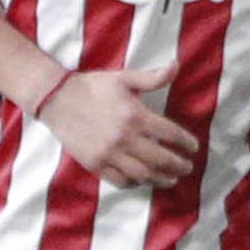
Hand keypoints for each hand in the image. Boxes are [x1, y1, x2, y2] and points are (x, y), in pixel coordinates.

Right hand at [38, 64, 198, 189]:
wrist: (56, 98)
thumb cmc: (91, 86)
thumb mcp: (122, 78)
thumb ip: (152, 77)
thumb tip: (176, 66)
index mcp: (134, 115)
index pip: (170, 134)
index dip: (186, 143)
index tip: (193, 148)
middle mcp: (124, 137)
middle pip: (161, 159)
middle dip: (179, 166)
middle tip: (187, 167)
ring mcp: (108, 153)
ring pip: (144, 174)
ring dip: (162, 179)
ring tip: (171, 179)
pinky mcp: (95, 163)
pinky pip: (120, 180)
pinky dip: (135, 183)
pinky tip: (143, 180)